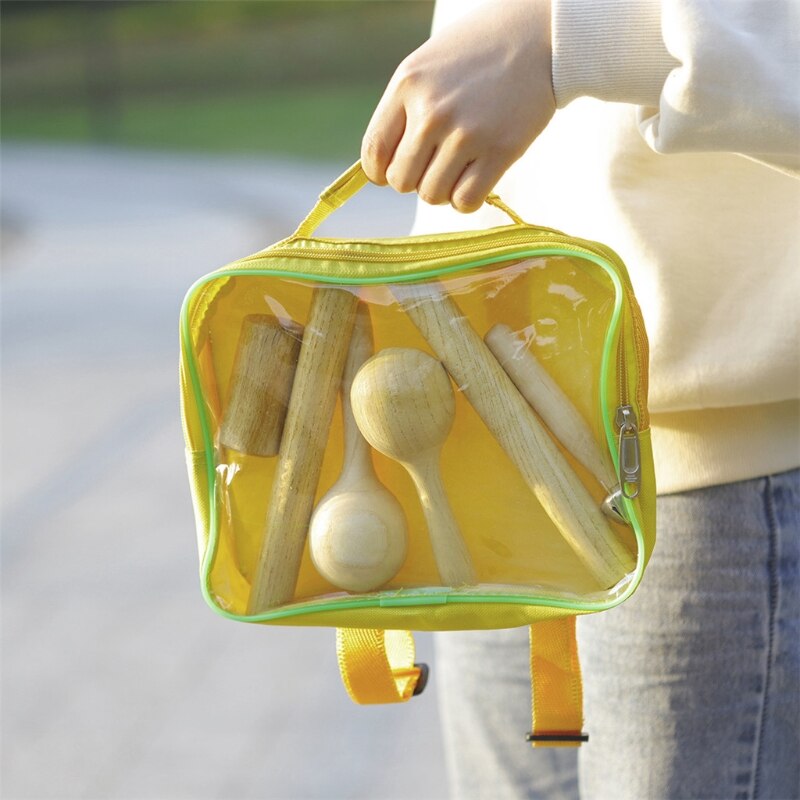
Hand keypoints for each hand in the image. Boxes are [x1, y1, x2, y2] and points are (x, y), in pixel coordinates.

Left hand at [361, 0, 554, 212]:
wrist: (537, 36)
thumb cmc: (477, 54)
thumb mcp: (425, 68)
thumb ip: (401, 112)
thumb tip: (381, 168)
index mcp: (407, 87)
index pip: (374, 152)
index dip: (381, 172)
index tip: (393, 172)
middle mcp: (432, 112)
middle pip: (401, 181)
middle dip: (415, 178)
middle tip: (436, 162)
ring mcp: (466, 134)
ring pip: (432, 195)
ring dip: (443, 190)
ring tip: (458, 166)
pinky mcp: (499, 151)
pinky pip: (465, 201)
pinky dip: (466, 200)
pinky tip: (475, 179)